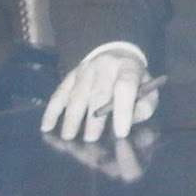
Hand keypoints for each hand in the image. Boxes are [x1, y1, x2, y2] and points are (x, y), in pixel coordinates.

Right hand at [40, 49, 160, 141]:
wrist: (117, 56)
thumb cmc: (134, 82)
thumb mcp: (148, 90)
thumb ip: (144, 107)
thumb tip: (129, 123)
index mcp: (128, 68)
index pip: (125, 87)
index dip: (123, 110)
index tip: (120, 133)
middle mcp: (106, 65)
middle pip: (99, 93)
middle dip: (94, 118)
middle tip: (91, 139)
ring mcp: (86, 68)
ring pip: (77, 94)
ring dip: (72, 117)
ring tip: (68, 137)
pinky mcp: (71, 74)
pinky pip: (60, 92)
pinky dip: (52, 110)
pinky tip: (47, 126)